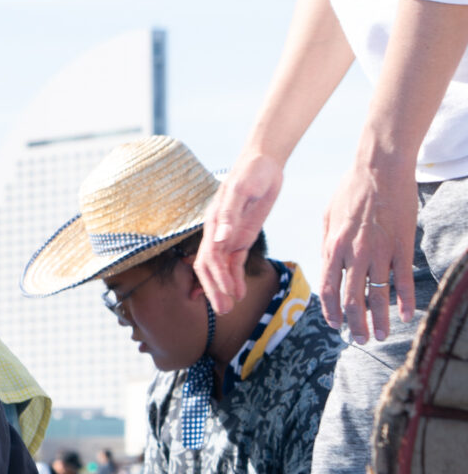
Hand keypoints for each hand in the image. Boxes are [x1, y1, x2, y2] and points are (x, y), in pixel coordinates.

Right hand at [195, 152, 284, 313]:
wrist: (264, 162)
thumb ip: (229, 216)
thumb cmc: (251, 172)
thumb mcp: (241, 191)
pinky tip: (239, 292)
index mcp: (213, 223)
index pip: (208, 258)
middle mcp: (217, 233)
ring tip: (229, 309)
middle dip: (215, 290)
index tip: (225, 296)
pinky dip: (236, 277)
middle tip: (223, 312)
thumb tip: (219, 240)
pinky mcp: (242, 236)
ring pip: (222, 268)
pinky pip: (235, 262)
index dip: (215, 279)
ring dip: (224, 288)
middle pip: (210, 268)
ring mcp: (229, 236)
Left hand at [319, 157, 418, 342]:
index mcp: (332, 247)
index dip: (331, 311)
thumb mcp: (327, 216)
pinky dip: (405, 300)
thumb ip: (327, 243)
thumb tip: (326, 265)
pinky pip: (403, 279)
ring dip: (379, 319)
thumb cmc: (350, 190)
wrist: (379, 168)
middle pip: (351, 299)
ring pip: (377, 294)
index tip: (336, 325)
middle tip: (360, 339)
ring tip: (382, 335)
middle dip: (355, 323)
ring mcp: (379, 251)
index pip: (328, 289)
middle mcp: (353, 254)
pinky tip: (408, 314)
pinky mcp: (402, 246)